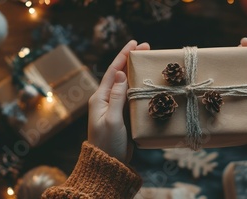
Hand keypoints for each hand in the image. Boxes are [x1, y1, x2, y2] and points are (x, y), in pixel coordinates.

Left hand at [88, 40, 149, 161]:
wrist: (107, 163)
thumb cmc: (107, 143)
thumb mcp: (112, 120)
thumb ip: (116, 97)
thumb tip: (119, 74)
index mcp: (100, 98)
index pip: (112, 71)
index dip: (123, 56)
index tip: (134, 43)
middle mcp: (105, 99)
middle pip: (119, 74)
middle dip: (131, 60)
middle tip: (146, 47)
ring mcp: (113, 107)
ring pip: (125, 84)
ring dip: (135, 71)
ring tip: (147, 60)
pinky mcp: (121, 115)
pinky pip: (129, 95)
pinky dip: (137, 85)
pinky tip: (146, 82)